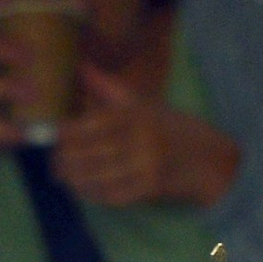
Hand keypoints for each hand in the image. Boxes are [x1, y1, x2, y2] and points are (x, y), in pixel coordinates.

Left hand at [53, 59, 240, 211]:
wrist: (210, 160)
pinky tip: (82, 191)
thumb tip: (80, 67)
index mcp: (135, 114)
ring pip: (99, 175)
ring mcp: (145, 165)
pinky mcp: (151, 187)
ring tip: (62, 178)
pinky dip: (94, 194)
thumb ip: (109, 88)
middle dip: (67, 160)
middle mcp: (139, 138)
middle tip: (53, 164)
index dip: (66, 132)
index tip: (52, 135)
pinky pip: (114, 194)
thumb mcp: (145, 103)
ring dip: (76, 180)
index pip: (90, 124)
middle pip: (91, 152)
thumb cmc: (173, 128)